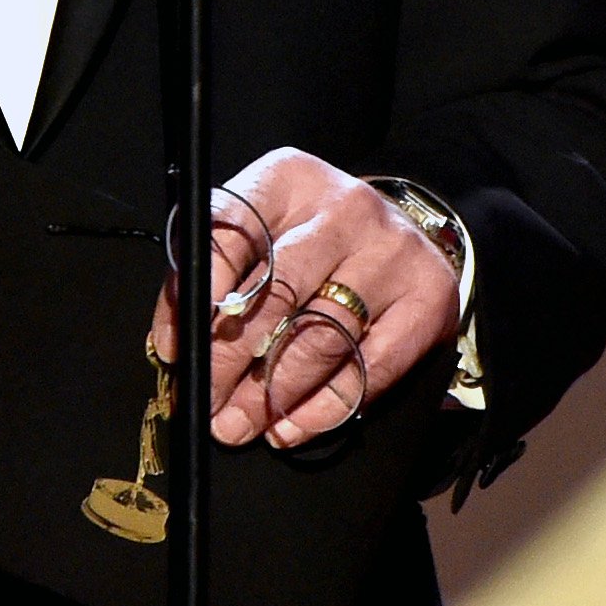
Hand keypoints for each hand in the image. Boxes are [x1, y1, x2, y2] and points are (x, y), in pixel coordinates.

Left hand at [151, 147, 459, 450]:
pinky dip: (325, 408)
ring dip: (273, 393)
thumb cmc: (310, 234)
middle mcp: (345, 208)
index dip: (204, 291)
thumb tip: (176, 340)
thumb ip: (214, 268)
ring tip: (239, 424)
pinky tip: (291, 427)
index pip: (235, 230)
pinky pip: (371, 368)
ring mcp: (392, 252)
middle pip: (278, 294)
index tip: (182, 346)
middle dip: (232, 359)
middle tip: (207, 403)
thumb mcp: (259, 226)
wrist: (402, 228)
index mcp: (290, 179)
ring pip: (322, 336)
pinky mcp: (428, 299)